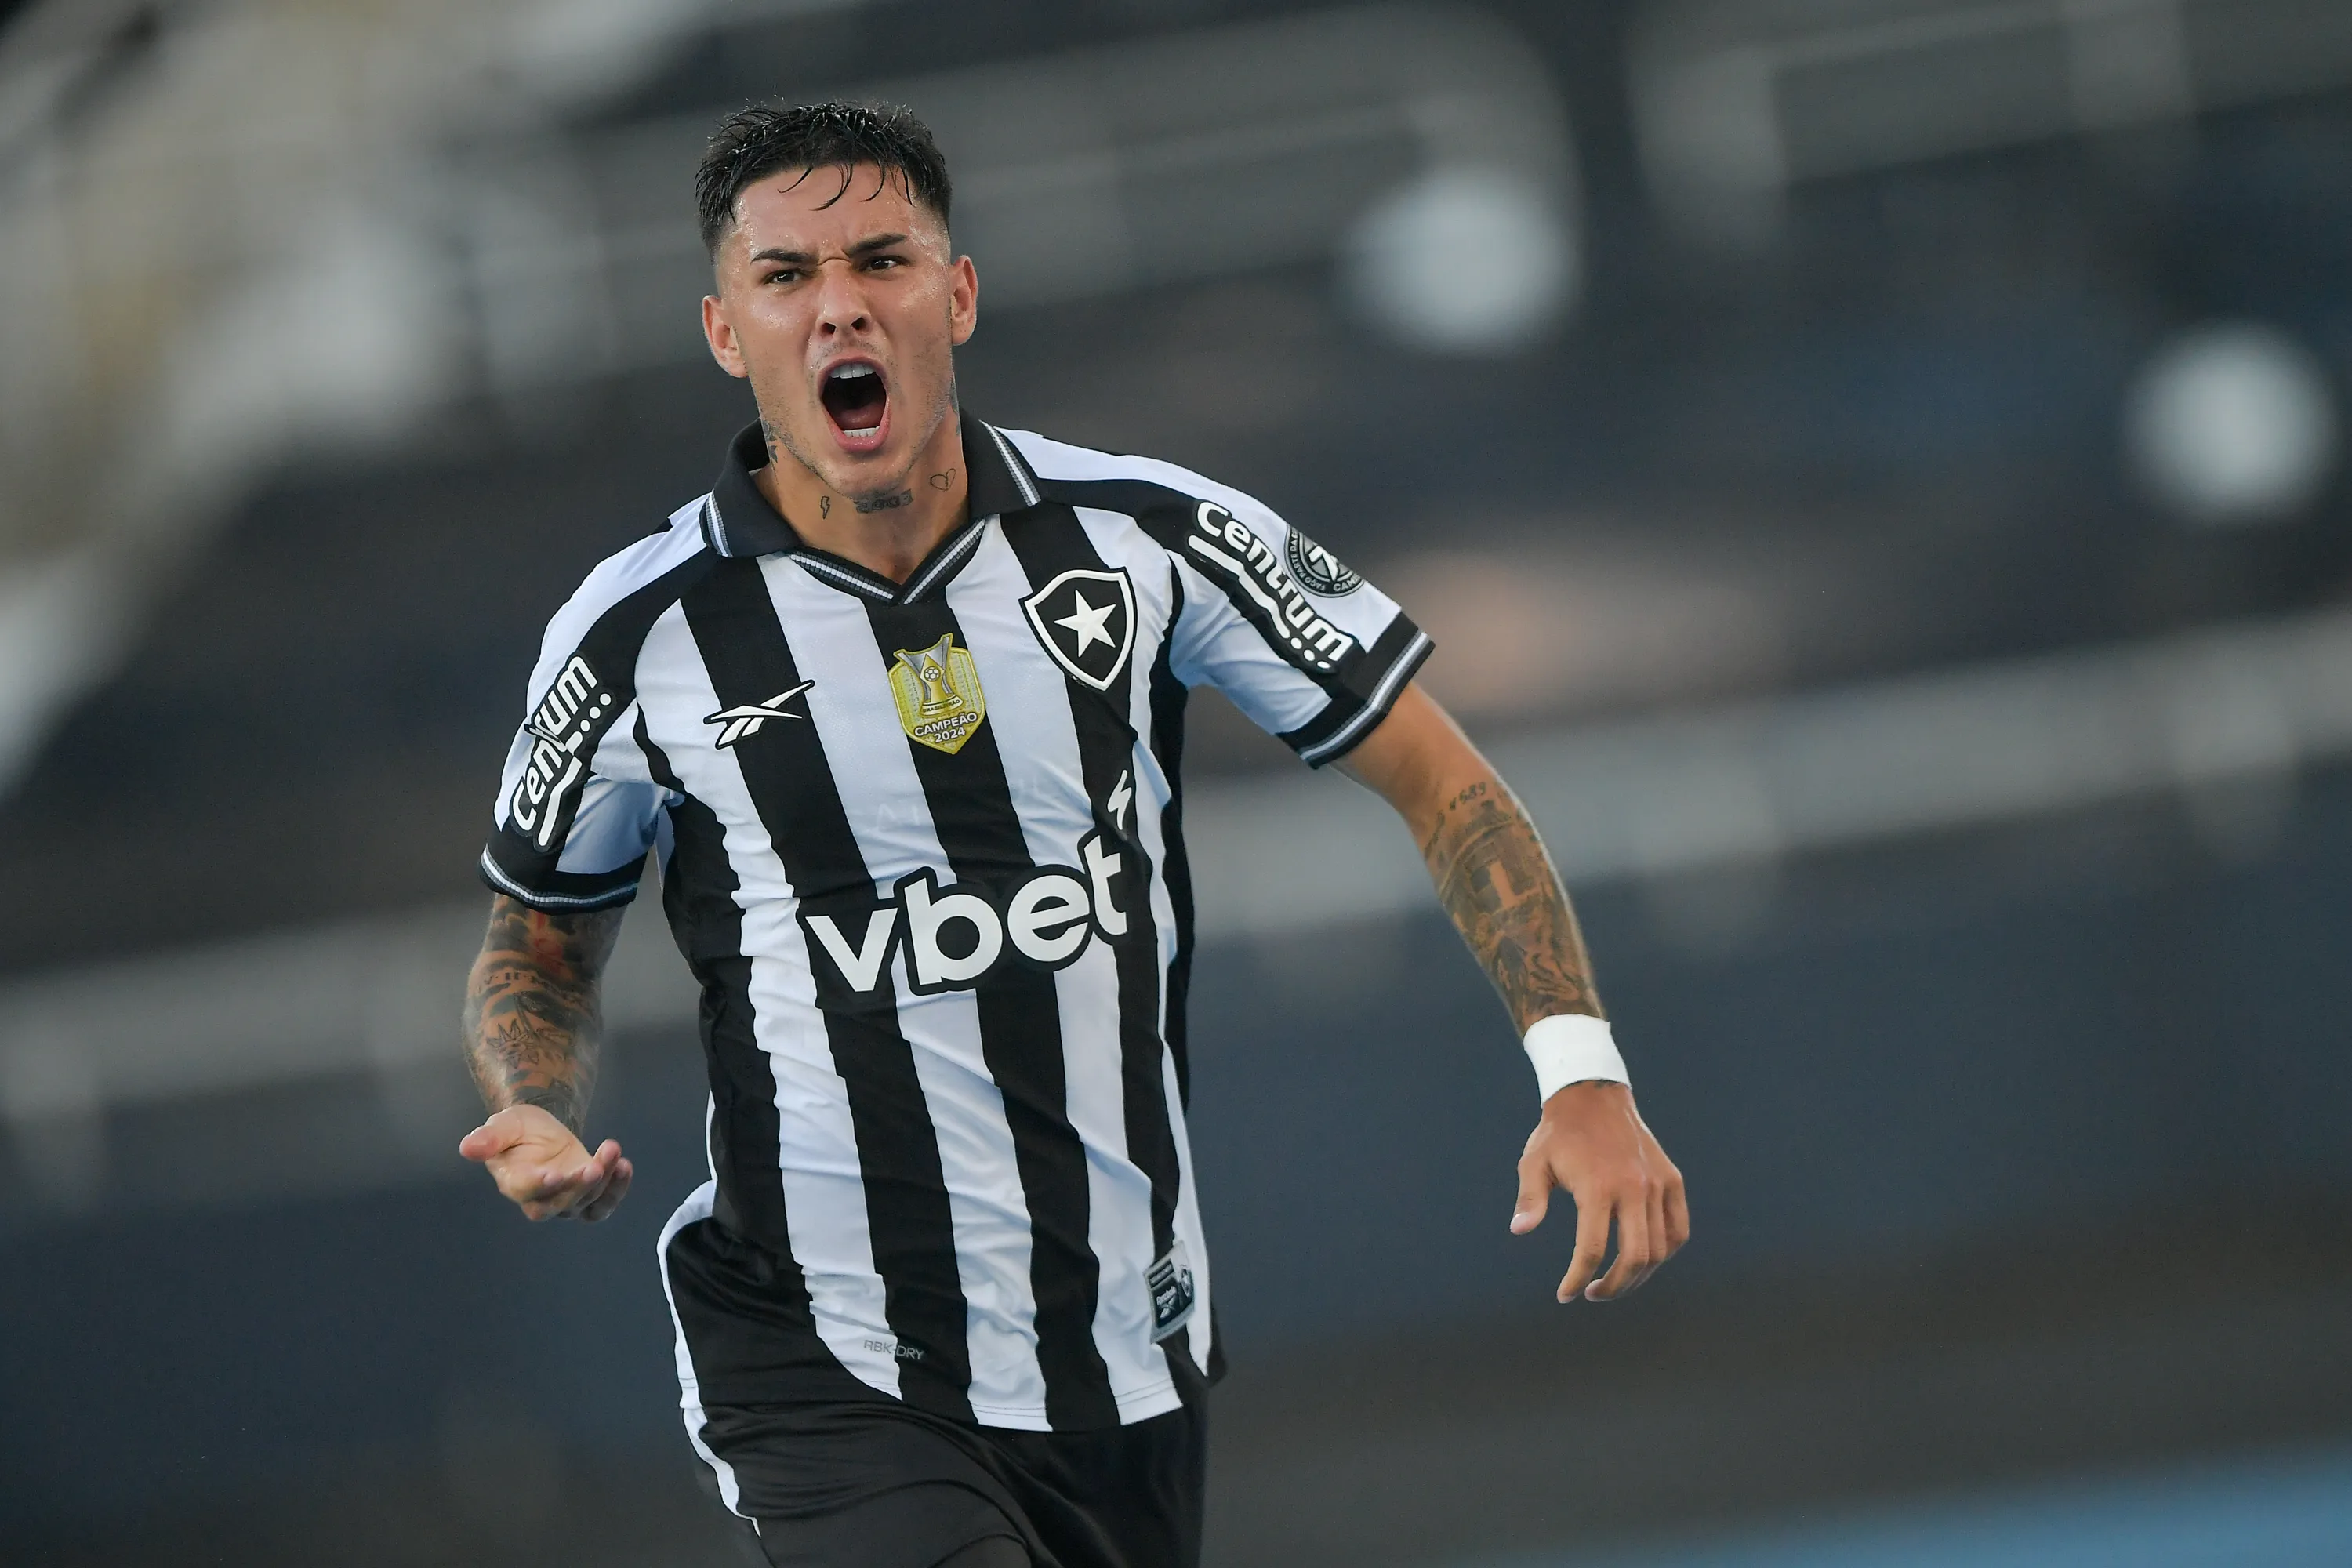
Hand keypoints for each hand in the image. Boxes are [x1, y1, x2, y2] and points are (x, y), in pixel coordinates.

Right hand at [459, 1104, 633, 1221]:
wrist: (540, 1129)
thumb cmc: (517, 1129)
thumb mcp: (504, 1125)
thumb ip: (489, 1138)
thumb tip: (467, 1147)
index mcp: (514, 1182)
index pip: (526, 1191)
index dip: (539, 1185)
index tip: (554, 1173)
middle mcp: (539, 1198)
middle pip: (559, 1205)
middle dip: (578, 1188)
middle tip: (593, 1167)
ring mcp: (565, 1200)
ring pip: (585, 1204)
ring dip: (604, 1181)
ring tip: (612, 1151)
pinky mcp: (586, 1195)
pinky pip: (603, 1204)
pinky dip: (617, 1189)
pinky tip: (625, 1165)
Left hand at [1510, 1081, 1688, 1302]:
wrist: (1593, 1095)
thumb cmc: (1558, 1133)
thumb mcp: (1534, 1162)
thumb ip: (1530, 1198)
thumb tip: (1519, 1231)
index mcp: (1598, 1186)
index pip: (1591, 1249)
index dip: (1577, 1278)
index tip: (1565, 1295)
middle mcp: (1634, 1187)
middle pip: (1635, 1257)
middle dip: (1614, 1286)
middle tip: (1594, 1294)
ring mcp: (1658, 1184)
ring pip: (1660, 1249)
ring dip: (1639, 1275)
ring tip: (1615, 1281)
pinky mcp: (1672, 1180)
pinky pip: (1678, 1229)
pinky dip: (1665, 1252)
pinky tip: (1644, 1260)